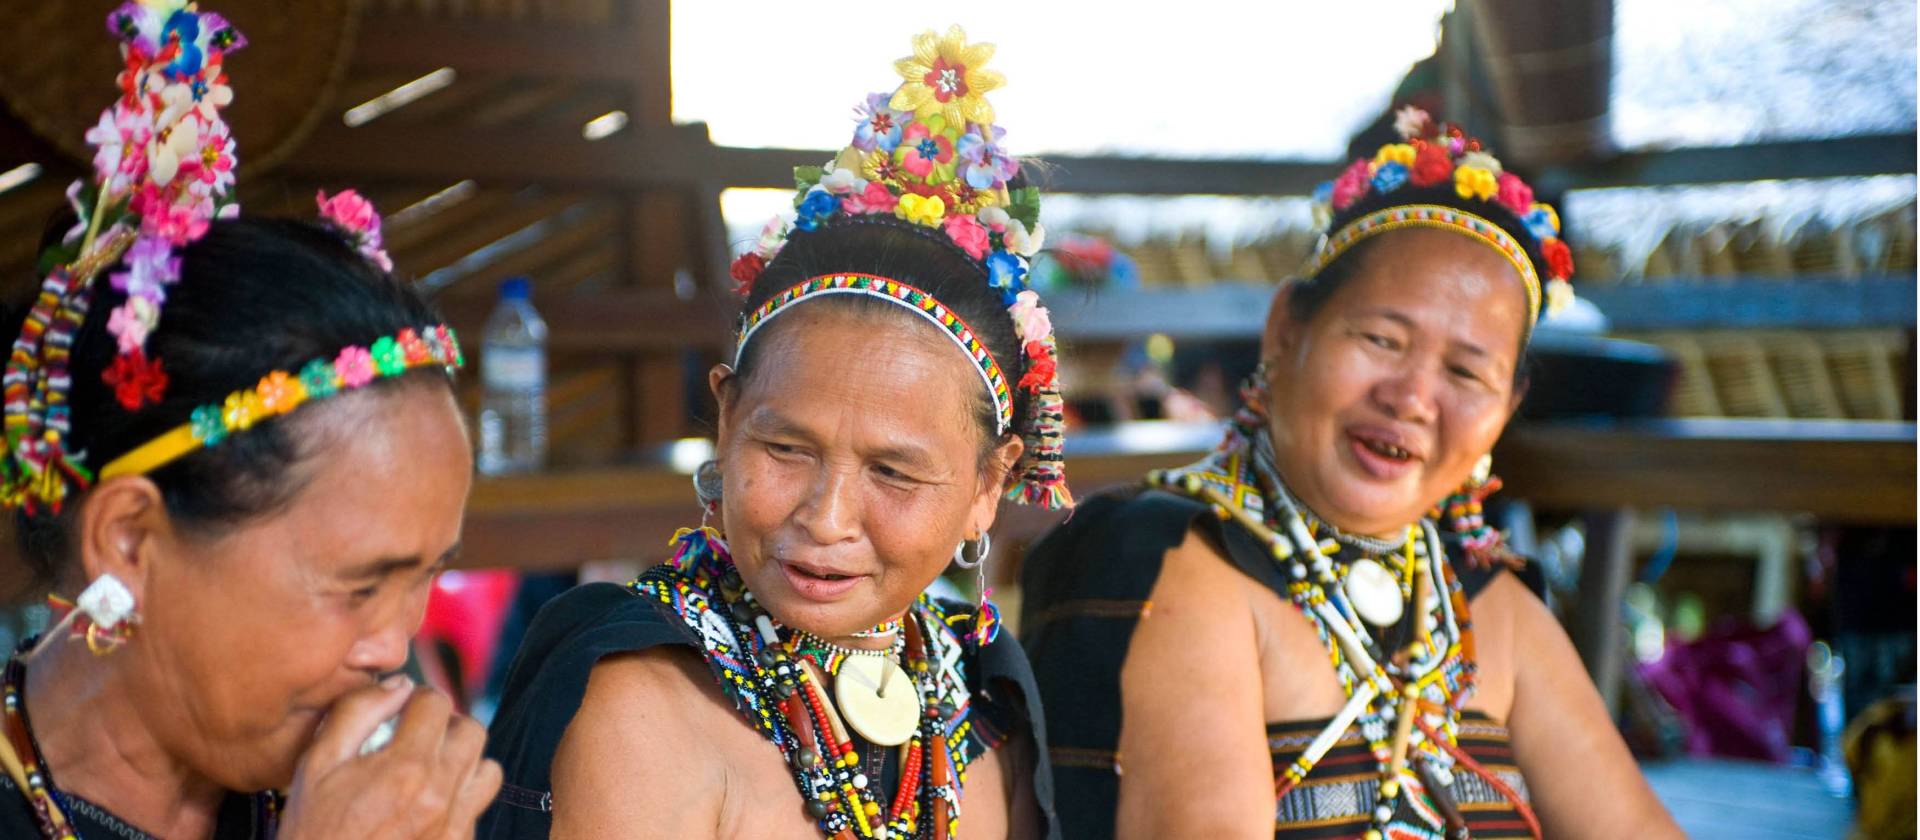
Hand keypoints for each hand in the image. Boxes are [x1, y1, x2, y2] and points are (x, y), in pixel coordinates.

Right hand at [279, 676, 502, 839]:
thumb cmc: (313, 830)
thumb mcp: (316, 765)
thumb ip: (357, 713)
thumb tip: (399, 684)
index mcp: (406, 766)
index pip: (438, 703)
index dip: (417, 700)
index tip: (400, 713)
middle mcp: (440, 794)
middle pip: (472, 731)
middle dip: (446, 726)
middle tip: (416, 737)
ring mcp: (454, 825)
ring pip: (488, 770)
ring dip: (464, 762)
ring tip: (431, 770)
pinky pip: (478, 809)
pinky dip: (461, 799)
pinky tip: (427, 807)